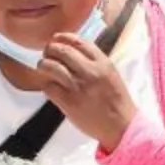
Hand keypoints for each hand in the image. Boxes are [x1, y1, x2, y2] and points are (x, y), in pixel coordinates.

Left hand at [36, 32, 136, 151]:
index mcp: (102, 63)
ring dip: (43, 65)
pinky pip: (49, 87)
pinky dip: (45, 84)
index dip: (63, 38)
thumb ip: (94, 62)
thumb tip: (71, 52)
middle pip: (62, 51)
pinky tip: (49, 86)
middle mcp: (90, 71)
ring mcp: (78, 87)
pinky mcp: (68, 102)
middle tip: (46, 53)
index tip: (56, 39)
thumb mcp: (110, 74)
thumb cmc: (116, 101)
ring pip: (51, 66)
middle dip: (50, 49)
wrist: (121, 126)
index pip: (78, 42)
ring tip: (43, 67)